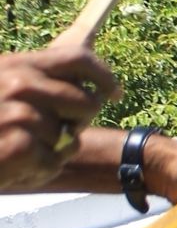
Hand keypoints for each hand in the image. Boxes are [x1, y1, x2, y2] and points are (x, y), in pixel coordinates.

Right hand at [0, 47, 119, 190]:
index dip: (103, 75)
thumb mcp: (1, 90)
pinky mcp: (18, 144)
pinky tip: (12, 166)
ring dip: (51, 150)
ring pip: (70, 136)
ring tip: (17, 151)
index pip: (77, 57)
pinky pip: (55, 160)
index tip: (114, 92)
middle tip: (56, 134)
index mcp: (14, 66)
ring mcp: (18, 114)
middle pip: (86, 101)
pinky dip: (40, 170)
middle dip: (79, 122)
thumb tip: (85, 66)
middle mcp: (17, 84)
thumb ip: (36, 81)